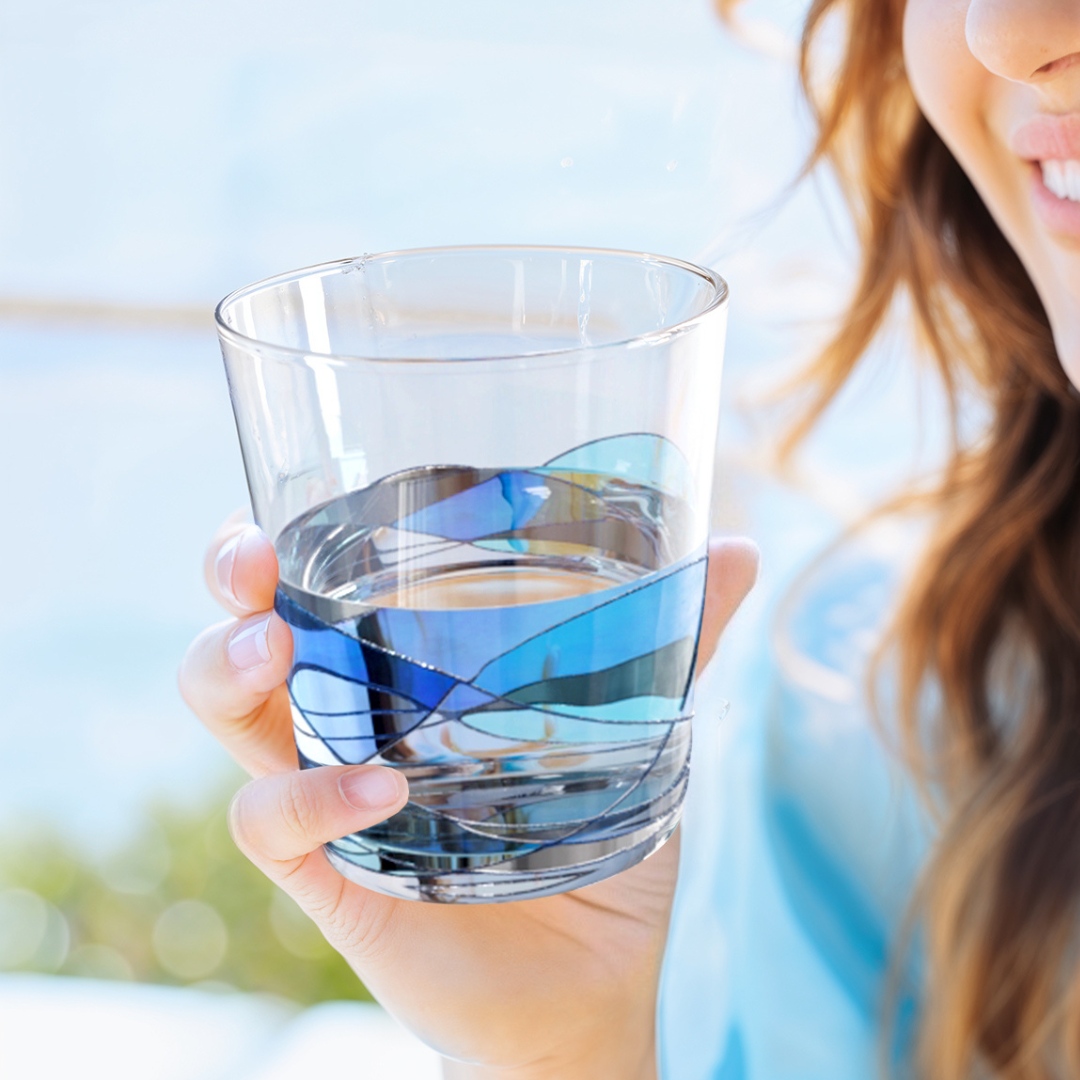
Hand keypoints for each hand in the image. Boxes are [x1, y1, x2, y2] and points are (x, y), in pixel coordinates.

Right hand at [179, 515, 757, 1078]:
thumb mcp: (634, 724)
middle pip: (244, 641)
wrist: (594, 976)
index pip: (315, 589)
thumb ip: (677, 641)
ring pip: (232, 722)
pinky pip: (277, 828)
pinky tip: (378, 786)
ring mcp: (333, 800)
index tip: (278, 514)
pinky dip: (313, 799)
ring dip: (230, 675)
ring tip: (279, 653)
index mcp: (403, 673)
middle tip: (254, 569)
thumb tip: (741, 546)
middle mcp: (351, 723)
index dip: (271, 545)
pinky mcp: (336, 878)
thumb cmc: (596, 832)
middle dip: (232, 591)